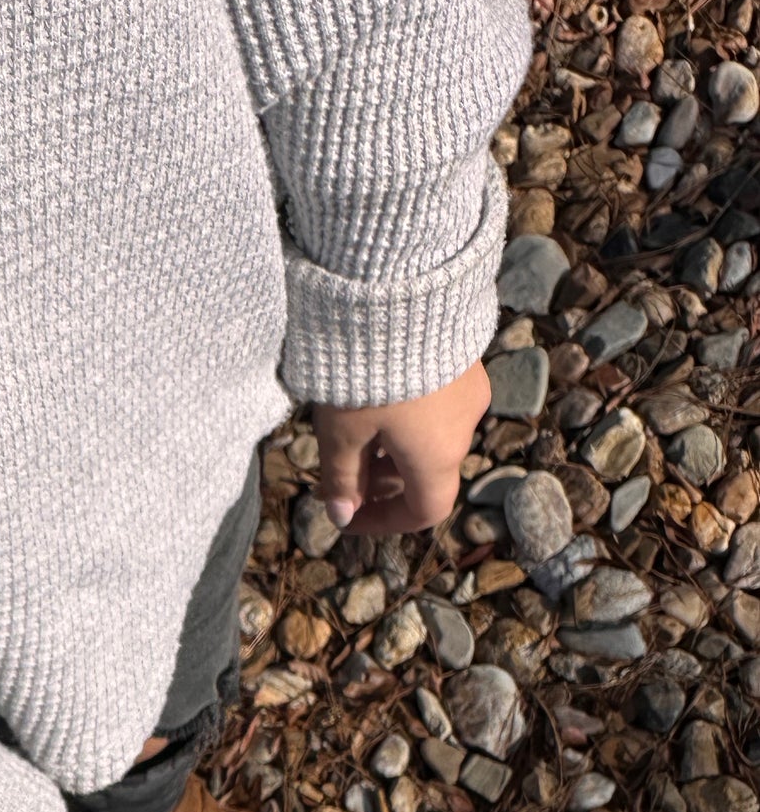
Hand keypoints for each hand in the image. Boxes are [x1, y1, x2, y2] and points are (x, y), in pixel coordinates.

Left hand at [314, 359, 490, 535]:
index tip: (351, 516)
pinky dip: (410, 415)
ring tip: (354, 431)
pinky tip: (378, 395)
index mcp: (438, 456)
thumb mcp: (342, 430)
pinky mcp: (464, 355)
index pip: (424, 510)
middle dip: (383, 480)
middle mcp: (464, 427)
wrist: (402, 290)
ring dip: (395, 446)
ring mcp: (470, 388)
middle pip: (428, 472)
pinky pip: (438, 401)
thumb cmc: (367, 370)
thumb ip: (342, 478)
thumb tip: (342, 516)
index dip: (386, 521)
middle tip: (342, 473)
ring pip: (432, 435)